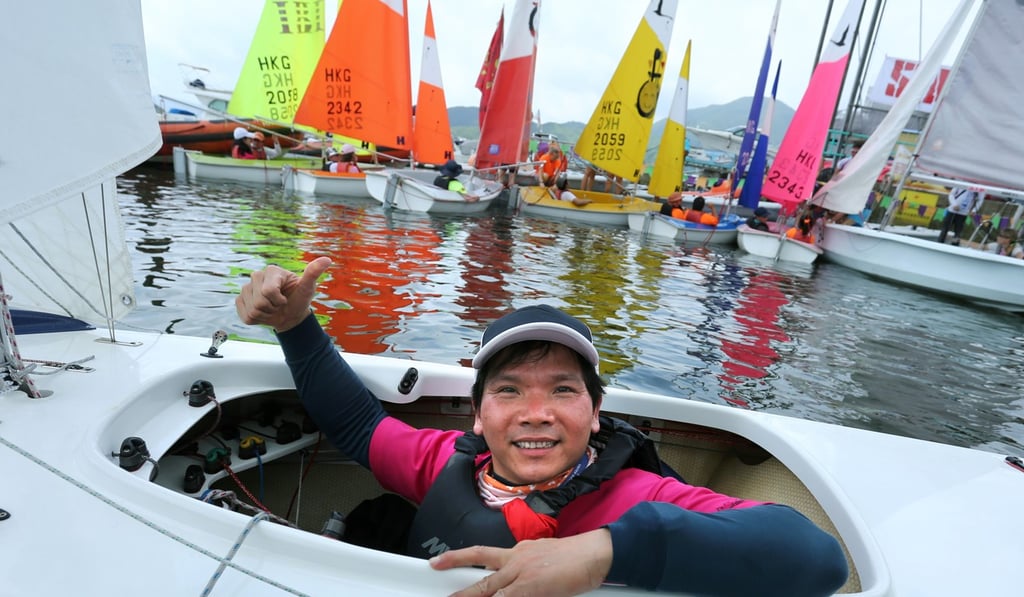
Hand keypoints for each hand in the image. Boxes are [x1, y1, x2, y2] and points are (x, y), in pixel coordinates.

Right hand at [235, 257, 330, 331]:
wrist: (290, 315)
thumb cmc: (299, 299)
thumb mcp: (308, 288)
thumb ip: (313, 274)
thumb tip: (327, 260)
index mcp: (271, 271)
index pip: (268, 291)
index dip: (279, 300)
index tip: (285, 299)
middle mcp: (256, 276)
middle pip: (260, 302)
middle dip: (273, 308)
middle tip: (280, 304)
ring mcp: (246, 288)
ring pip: (253, 310)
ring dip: (266, 314)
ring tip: (273, 308)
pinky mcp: (240, 301)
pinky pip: (245, 316)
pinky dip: (257, 319)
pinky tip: (264, 313)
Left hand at [430, 529, 612, 596]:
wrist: (594, 553)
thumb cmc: (576, 557)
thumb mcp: (544, 556)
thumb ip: (526, 568)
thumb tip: (516, 583)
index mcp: (518, 551)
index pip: (484, 555)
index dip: (459, 558)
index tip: (441, 561)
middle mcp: (515, 560)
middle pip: (480, 573)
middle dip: (456, 581)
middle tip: (437, 581)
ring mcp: (521, 575)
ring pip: (487, 590)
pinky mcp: (530, 589)